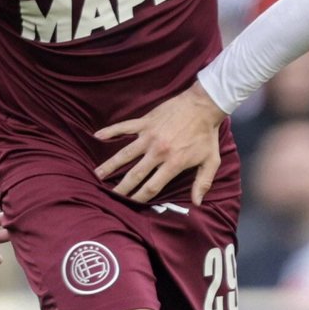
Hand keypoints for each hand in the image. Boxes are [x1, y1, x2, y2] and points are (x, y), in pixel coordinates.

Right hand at [94, 83, 227, 204]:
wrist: (203, 106)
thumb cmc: (207, 135)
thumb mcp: (211, 161)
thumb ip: (203, 183)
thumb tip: (197, 203)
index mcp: (173, 163)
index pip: (152, 186)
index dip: (140, 197)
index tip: (131, 204)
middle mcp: (158, 152)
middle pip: (135, 175)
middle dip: (122, 187)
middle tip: (110, 195)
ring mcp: (149, 136)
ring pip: (125, 154)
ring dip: (110, 165)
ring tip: (97, 175)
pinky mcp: (144, 122)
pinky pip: (124, 127)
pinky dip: (110, 131)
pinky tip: (97, 136)